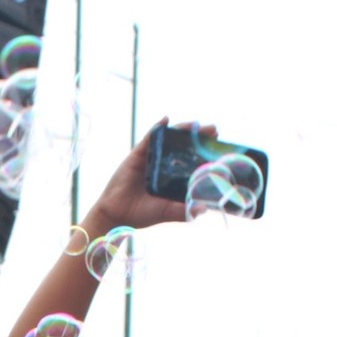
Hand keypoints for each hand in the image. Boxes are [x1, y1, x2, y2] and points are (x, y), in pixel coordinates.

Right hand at [88, 120, 214, 232]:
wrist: (116, 215)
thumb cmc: (140, 215)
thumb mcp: (166, 212)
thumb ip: (183, 211)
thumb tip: (203, 210)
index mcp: (172, 179)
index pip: (192, 162)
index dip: (205, 154)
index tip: (219, 147)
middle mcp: (163, 167)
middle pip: (183, 147)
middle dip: (199, 138)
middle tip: (214, 130)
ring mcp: (150, 159)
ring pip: (169, 140)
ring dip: (183, 130)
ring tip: (197, 124)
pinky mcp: (137, 155)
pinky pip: (148, 138)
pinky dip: (157, 129)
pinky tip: (166, 121)